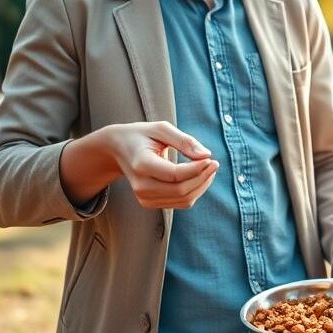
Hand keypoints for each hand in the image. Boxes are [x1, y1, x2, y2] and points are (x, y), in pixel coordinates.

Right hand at [103, 121, 218, 208]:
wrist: (118, 149)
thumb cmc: (143, 135)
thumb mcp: (161, 129)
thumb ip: (184, 141)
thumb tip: (207, 155)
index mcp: (141, 164)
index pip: (175, 175)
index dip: (197, 169)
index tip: (211, 158)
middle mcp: (141, 185)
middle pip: (182, 191)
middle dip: (203, 178)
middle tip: (214, 163)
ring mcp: (144, 197)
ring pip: (184, 200)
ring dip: (202, 185)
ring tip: (208, 168)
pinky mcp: (149, 203)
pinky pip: (180, 202)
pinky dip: (194, 191)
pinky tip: (197, 176)